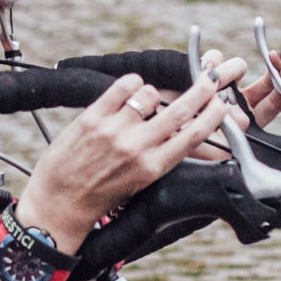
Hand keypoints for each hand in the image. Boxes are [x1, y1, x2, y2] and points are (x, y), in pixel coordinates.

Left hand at [10, 54, 249, 245]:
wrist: (59, 203)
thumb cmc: (100, 195)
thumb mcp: (139, 182)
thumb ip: (160, 157)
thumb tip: (181, 133)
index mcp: (153, 167)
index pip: (194, 135)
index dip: (212, 116)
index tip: (220, 103)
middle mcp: (137, 147)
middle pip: (181, 110)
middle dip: (202, 90)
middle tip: (210, 78)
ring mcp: (114, 130)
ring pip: (149, 93)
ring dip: (151, 93)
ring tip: (141, 104)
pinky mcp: (93, 117)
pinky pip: (123, 86)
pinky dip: (130, 83)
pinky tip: (128, 90)